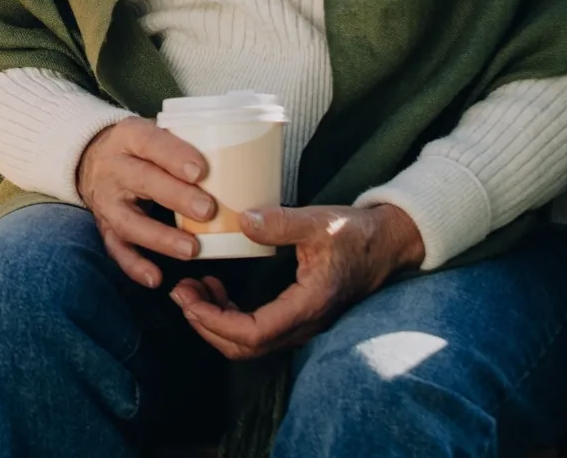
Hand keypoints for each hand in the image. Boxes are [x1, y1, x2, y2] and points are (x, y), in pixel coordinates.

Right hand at [73, 117, 223, 287]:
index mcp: (129, 137)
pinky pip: (117, 248)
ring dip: (161, 238)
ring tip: (191, 250)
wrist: (91, 158)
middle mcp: (114, 168)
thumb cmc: (140, 147)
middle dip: (176, 196)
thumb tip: (242, 161)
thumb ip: (186, 144)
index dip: (174, 155)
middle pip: (142, 180)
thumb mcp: (154, 132)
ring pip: (129, 221)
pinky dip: (134, 265)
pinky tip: (156, 278)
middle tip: (208, 209)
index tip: (201, 170)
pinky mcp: (105, 226)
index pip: (150, 142)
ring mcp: (108, 200)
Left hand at [170, 202, 426, 359]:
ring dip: (215, 320)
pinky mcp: (296, 315)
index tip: (189, 299)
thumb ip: (281, 222)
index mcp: (309, 304)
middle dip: (206, 324)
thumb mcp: (319, 221)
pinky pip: (257, 328)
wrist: (386, 243)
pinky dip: (229, 315)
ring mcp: (301, 322)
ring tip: (192, 289)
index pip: (254, 333)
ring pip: (249, 342)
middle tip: (180, 293)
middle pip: (245, 347)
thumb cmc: (355, 232)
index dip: (215, 321)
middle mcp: (305, 322)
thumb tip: (243, 220)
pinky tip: (217, 287)